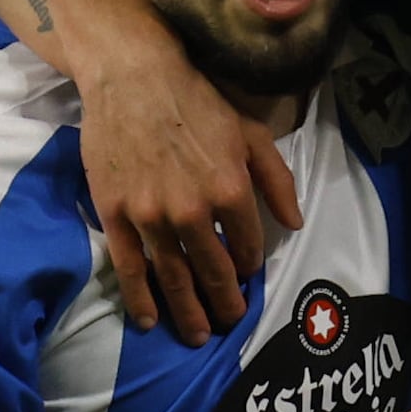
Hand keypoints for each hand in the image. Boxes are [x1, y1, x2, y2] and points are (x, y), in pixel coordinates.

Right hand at [74, 51, 302, 344]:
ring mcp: (151, 216)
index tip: (245, 277)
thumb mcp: (251, 133)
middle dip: (224, 304)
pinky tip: (150, 321)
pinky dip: (141, 299)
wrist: (132, 75)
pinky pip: (130, 268)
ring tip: (196, 336)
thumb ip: (277, 181)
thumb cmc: (196, 100)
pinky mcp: (116, 215)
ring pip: (173, 278)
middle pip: (212, 273)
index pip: (247, 247)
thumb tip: (294, 224)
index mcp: (231, 190)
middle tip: (228, 323)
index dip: (249, 267)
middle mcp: (193, 210)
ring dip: (187, 312)